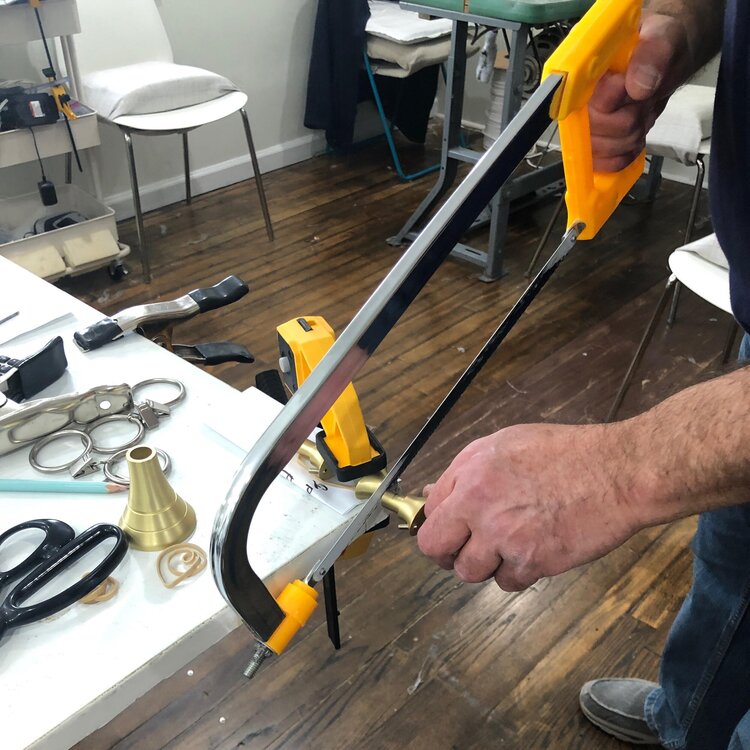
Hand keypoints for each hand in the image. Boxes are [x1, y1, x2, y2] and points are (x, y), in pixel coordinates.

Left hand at [417, 424, 641, 590]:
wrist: (616, 472)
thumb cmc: (563, 452)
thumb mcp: (503, 444)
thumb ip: (462, 471)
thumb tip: (432, 495)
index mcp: (470, 477)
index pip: (429, 515)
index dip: (438, 522)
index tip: (449, 527)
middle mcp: (480, 509)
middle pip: (436, 550)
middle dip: (447, 552)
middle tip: (464, 547)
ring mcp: (505, 539)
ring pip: (470, 571)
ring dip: (483, 563)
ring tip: (505, 545)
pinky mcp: (533, 563)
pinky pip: (507, 582)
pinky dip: (516, 572)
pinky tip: (532, 551)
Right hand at [590, 13, 690, 171]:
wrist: (669, 54)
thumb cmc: (661, 41)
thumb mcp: (663, 37)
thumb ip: (651, 56)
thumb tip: (636, 86)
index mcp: (581, 73)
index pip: (575, 105)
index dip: (606, 104)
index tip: (627, 88)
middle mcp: (577, 101)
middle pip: (592, 134)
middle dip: (627, 120)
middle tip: (642, 99)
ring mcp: (586, 124)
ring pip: (602, 151)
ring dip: (631, 136)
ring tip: (642, 112)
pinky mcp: (598, 142)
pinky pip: (603, 164)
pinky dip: (625, 155)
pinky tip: (635, 136)